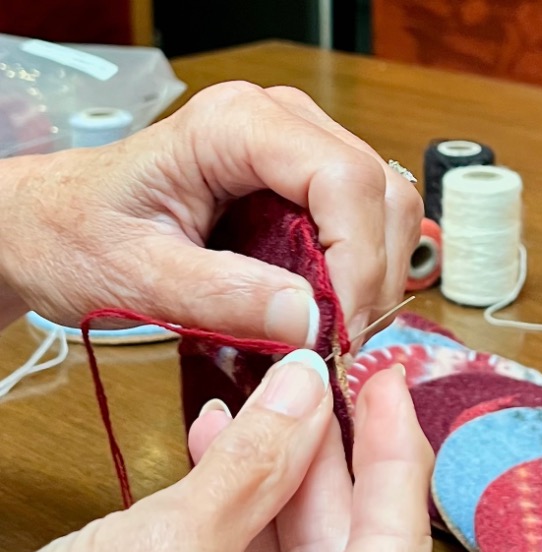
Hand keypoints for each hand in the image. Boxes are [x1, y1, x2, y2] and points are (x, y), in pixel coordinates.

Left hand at [0, 82, 422, 342]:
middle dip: (374, 277)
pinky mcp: (304, 184)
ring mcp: (299, 151)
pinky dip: (364, 274)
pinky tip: (330, 309)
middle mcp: (280, 123)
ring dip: (376, 278)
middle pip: (380, 192)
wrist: (57, 226)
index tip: (339, 332)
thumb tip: (312, 321)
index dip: (358, 262)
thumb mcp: (140, 276)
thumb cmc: (81, 238)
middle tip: (340, 341)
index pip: (343, 179)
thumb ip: (224, 297)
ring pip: (387, 208)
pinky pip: (367, 223)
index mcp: (235, 126)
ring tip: (334, 330)